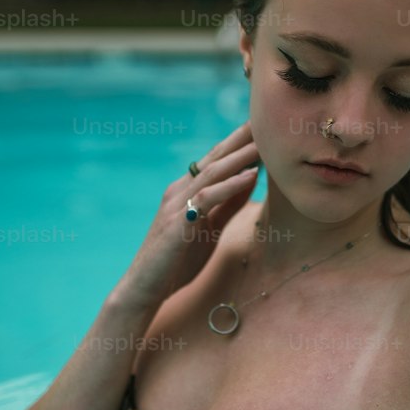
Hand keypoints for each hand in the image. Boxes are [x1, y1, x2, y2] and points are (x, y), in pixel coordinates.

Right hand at [110, 120, 259, 311]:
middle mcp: (179, 191)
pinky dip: (231, 185)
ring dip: (239, 157)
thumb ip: (228, 204)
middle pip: (213, 159)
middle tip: (263, 120)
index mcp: (186, 191)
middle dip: (239, 140)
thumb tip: (251, 179)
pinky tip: (251, 176)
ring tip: (263, 143)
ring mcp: (177, 205)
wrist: (145, 288)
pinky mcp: (178, 222)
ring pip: (212, 173)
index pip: (215, 161)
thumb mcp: (210, 229)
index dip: (237, 143)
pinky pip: (208, 197)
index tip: (261, 127)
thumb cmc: (176, 261)